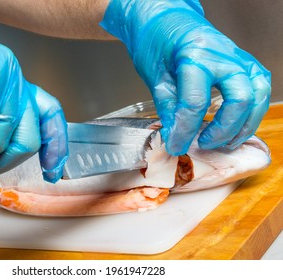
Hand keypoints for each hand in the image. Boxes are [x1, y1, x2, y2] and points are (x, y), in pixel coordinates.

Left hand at [100, 0, 270, 154]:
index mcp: (195, 55)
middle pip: (239, 99)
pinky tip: (238, 123)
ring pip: (258, 95)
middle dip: (223, 129)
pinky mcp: (244, 61)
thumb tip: (176, 138)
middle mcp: (223, 55)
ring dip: (244, 124)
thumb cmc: (157, 42)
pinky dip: (252, 110)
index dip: (185, 131)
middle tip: (204, 144)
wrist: (165, 20)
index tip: (177, 146)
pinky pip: (259, 87)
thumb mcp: (155, 77)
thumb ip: (168, 109)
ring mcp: (238, 56)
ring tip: (225, 141)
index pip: (195, 102)